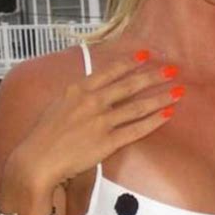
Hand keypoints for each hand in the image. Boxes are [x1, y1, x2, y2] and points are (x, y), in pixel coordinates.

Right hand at [4, 52, 181, 196]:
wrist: (37, 160)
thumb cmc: (46, 133)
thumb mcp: (60, 103)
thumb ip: (80, 92)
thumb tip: (97, 85)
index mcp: (80, 89)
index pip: (111, 71)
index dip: (130, 62)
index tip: (146, 54)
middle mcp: (93, 102)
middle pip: (130, 86)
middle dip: (153, 76)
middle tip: (171, 69)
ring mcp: (102, 122)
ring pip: (138, 107)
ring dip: (160, 97)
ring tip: (178, 90)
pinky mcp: (108, 142)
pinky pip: (136, 129)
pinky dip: (154, 121)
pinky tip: (167, 114)